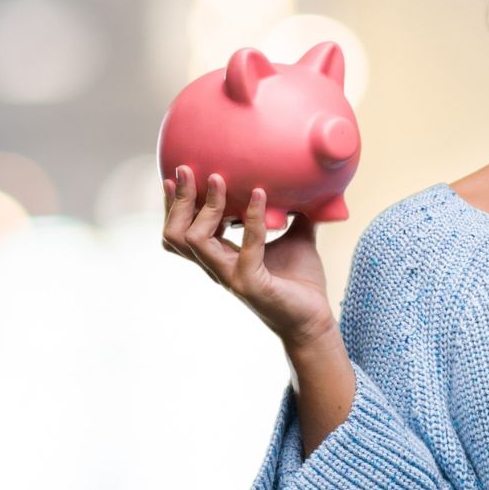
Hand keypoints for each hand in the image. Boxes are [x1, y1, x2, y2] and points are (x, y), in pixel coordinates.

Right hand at [160, 165, 334, 348]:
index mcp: (219, 257)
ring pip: (194, 240)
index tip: (177, 176)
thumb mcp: (295, 239)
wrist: (315, 320)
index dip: (173, 205)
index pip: (180, 232)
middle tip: (187, 169)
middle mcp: (217, 267)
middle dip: (178, 200)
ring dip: (207, 206)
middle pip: (176, 235)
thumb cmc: (300, 284)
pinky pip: (246, 245)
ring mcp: (229, 276)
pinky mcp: (249, 283)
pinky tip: (260, 195)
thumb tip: (304, 185)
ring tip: (220, 179)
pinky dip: (251, 218)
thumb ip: (292, 215)